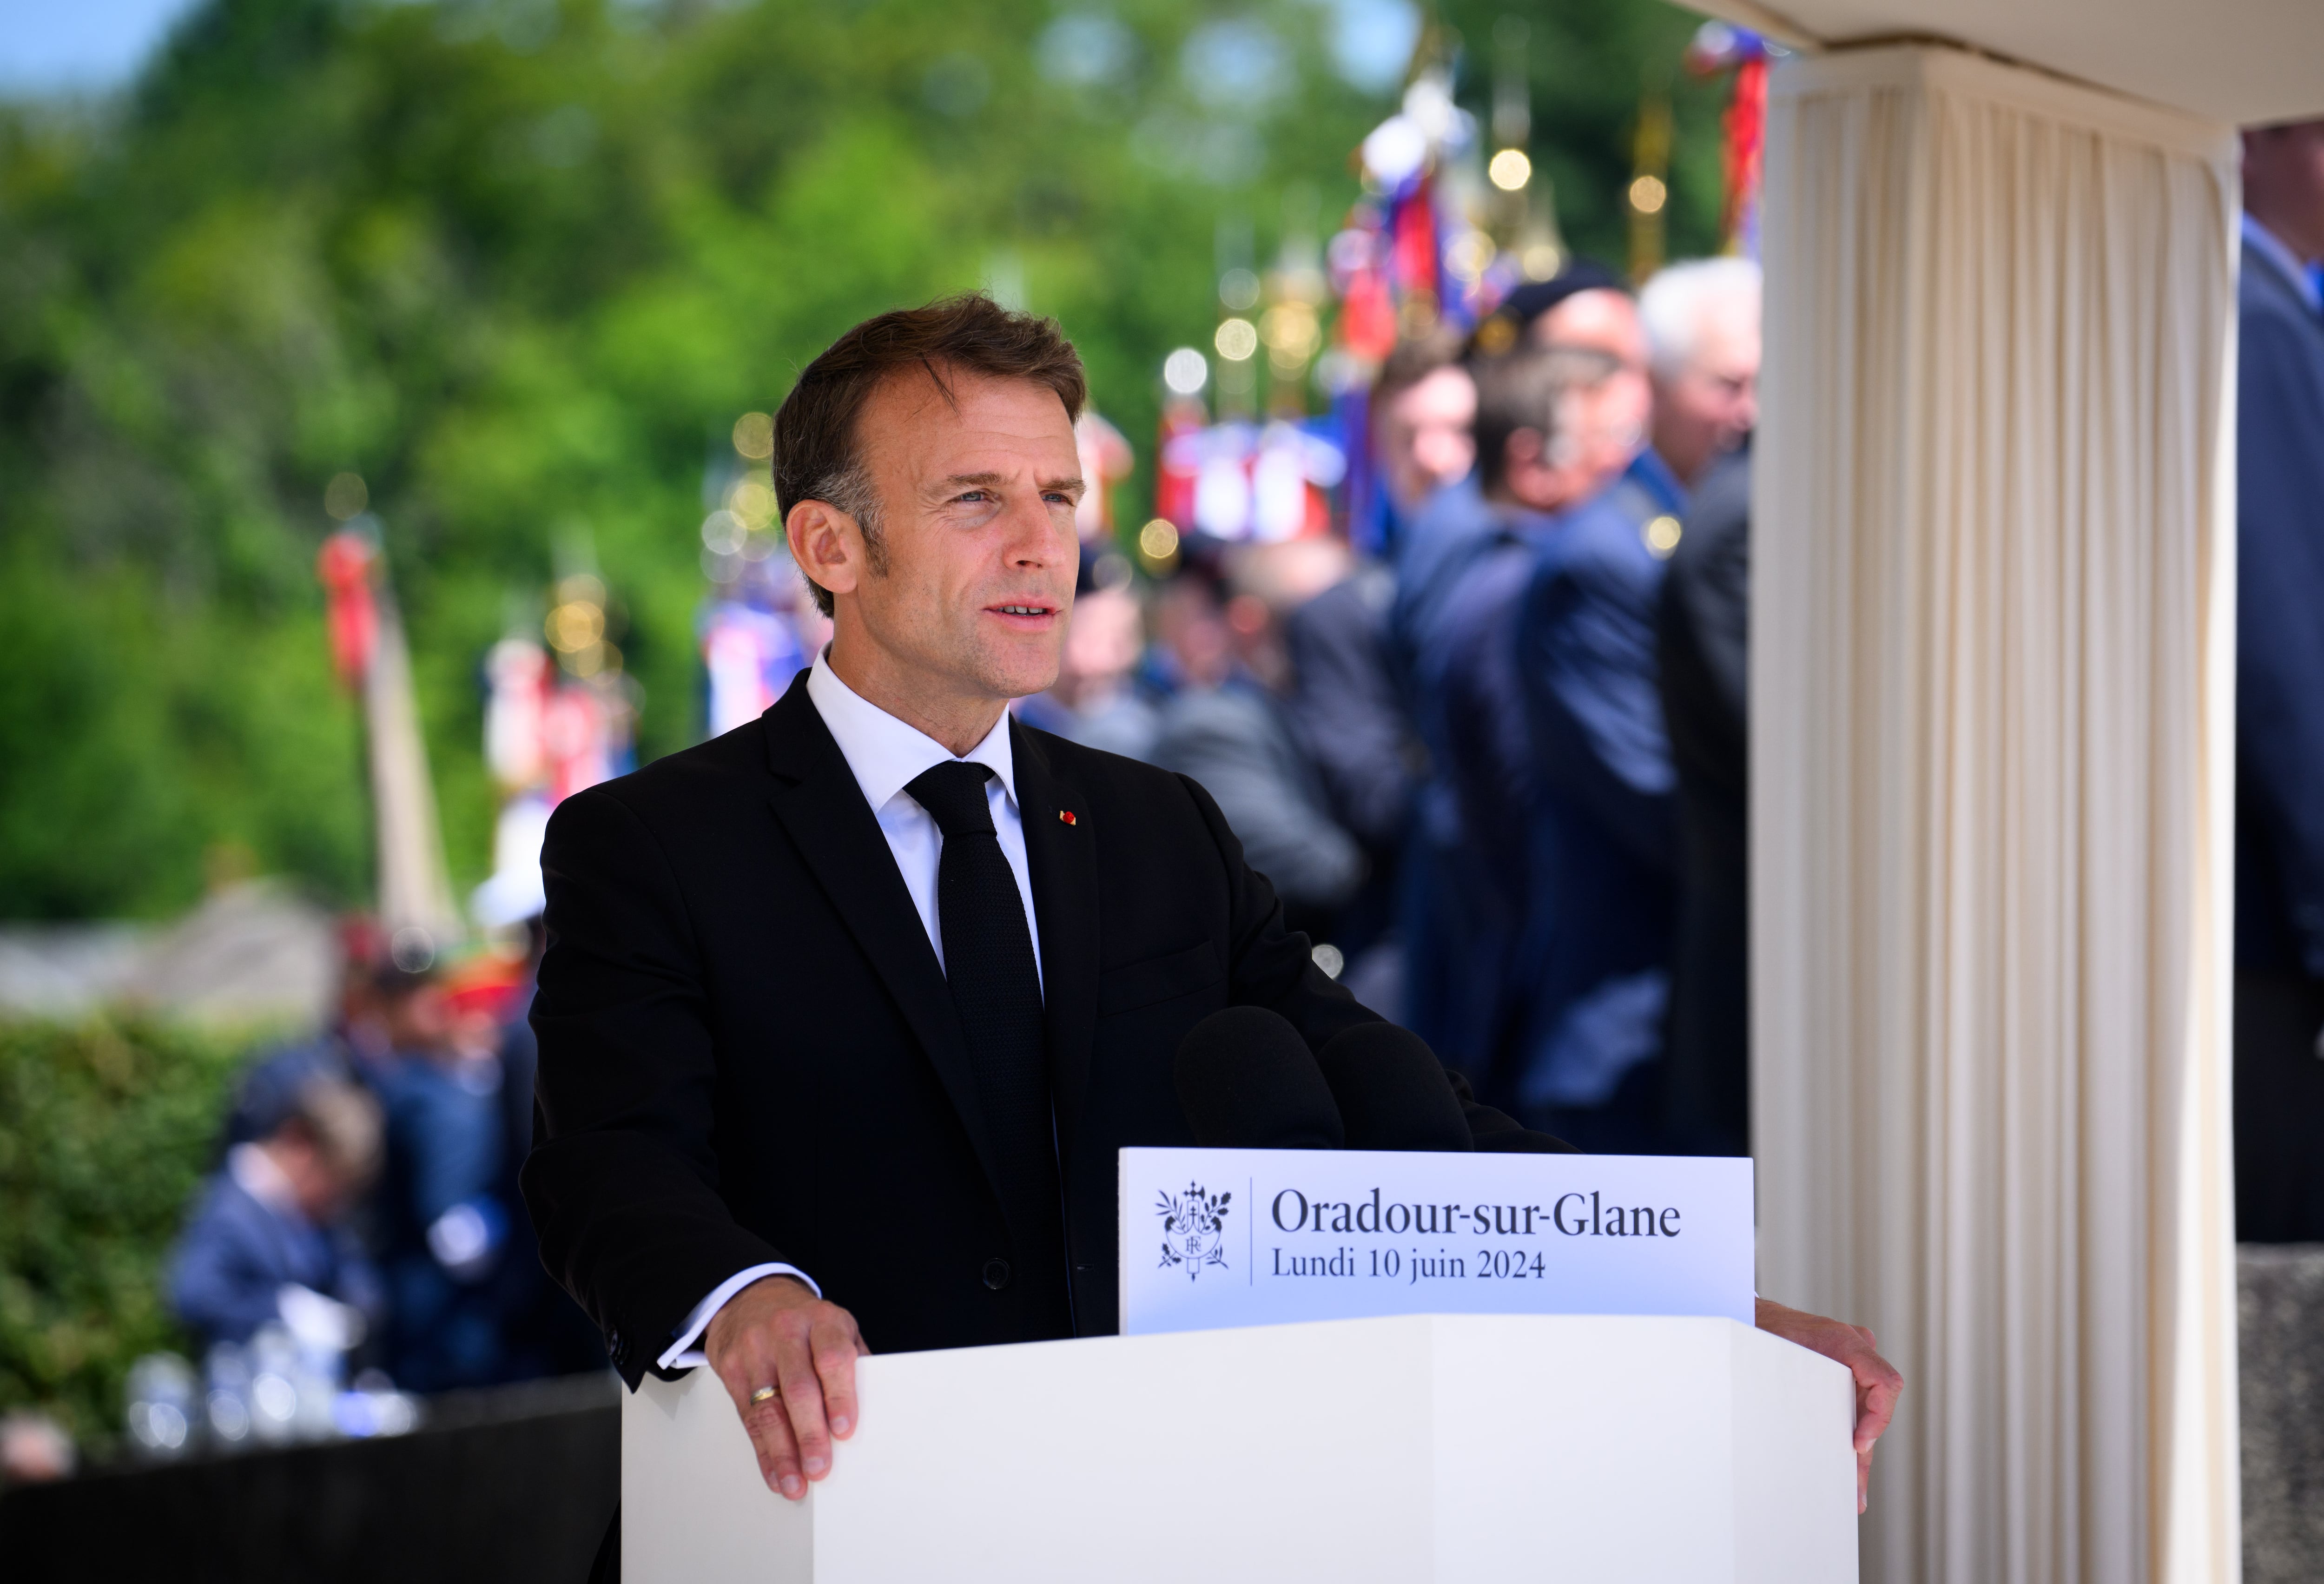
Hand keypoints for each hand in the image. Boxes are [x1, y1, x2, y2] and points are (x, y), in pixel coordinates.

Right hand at [705, 1275, 868, 1500]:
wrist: (750, 1297)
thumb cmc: (805, 1323)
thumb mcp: (835, 1328)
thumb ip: (852, 1364)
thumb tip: (872, 1414)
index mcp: (823, 1320)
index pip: (833, 1358)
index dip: (840, 1396)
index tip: (846, 1430)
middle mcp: (787, 1332)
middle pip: (798, 1388)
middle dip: (809, 1434)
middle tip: (820, 1468)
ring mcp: (755, 1349)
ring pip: (768, 1408)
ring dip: (783, 1452)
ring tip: (795, 1483)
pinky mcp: (731, 1367)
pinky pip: (747, 1417)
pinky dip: (763, 1451)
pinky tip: (774, 1472)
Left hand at [1754, 1297, 1903, 1513]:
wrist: (1751, 1318)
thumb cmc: (1765, 1331)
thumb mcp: (1782, 1355)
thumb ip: (1803, 1384)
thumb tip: (1820, 1430)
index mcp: (1847, 1342)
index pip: (1886, 1383)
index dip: (1878, 1418)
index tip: (1857, 1444)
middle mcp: (1857, 1351)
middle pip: (1874, 1410)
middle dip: (1863, 1452)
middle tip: (1853, 1491)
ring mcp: (1853, 1363)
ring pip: (1862, 1415)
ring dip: (1857, 1452)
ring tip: (1852, 1494)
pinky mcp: (1843, 1377)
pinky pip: (1852, 1409)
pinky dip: (1847, 1436)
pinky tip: (1846, 1472)